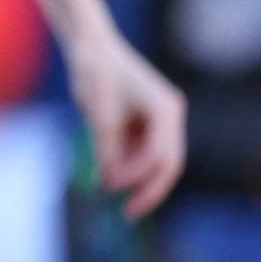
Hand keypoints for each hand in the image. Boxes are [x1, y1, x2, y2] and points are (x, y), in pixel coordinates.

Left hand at [69, 27, 185, 218]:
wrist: (90, 47)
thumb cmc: (95, 74)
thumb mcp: (98, 114)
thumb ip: (107, 147)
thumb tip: (108, 181)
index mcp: (166, 111)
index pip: (160, 156)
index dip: (136, 177)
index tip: (108, 187)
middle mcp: (170, 116)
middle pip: (168, 163)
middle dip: (149, 189)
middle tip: (128, 214)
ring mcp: (160, 119)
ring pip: (156, 160)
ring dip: (135, 178)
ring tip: (106, 190)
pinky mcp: (146, 122)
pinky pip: (142, 151)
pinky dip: (127, 165)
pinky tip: (107, 176)